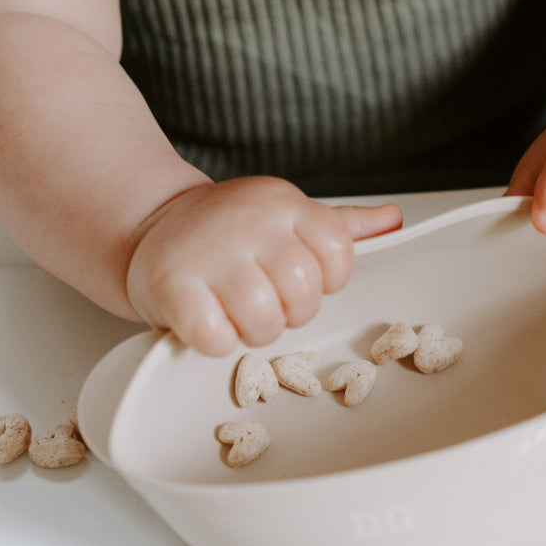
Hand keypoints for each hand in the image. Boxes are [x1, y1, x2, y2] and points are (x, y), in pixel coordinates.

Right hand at [126, 176, 401, 355]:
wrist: (151, 225)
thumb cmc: (229, 232)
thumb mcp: (287, 217)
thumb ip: (342, 225)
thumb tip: (394, 220)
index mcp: (285, 204)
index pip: (339, 253)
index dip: (323, 281)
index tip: (294, 277)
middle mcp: (251, 222)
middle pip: (304, 295)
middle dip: (288, 312)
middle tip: (261, 298)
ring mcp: (211, 253)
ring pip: (265, 322)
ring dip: (252, 331)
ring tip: (233, 310)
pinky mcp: (173, 286)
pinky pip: (217, 338)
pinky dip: (214, 341)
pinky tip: (206, 319)